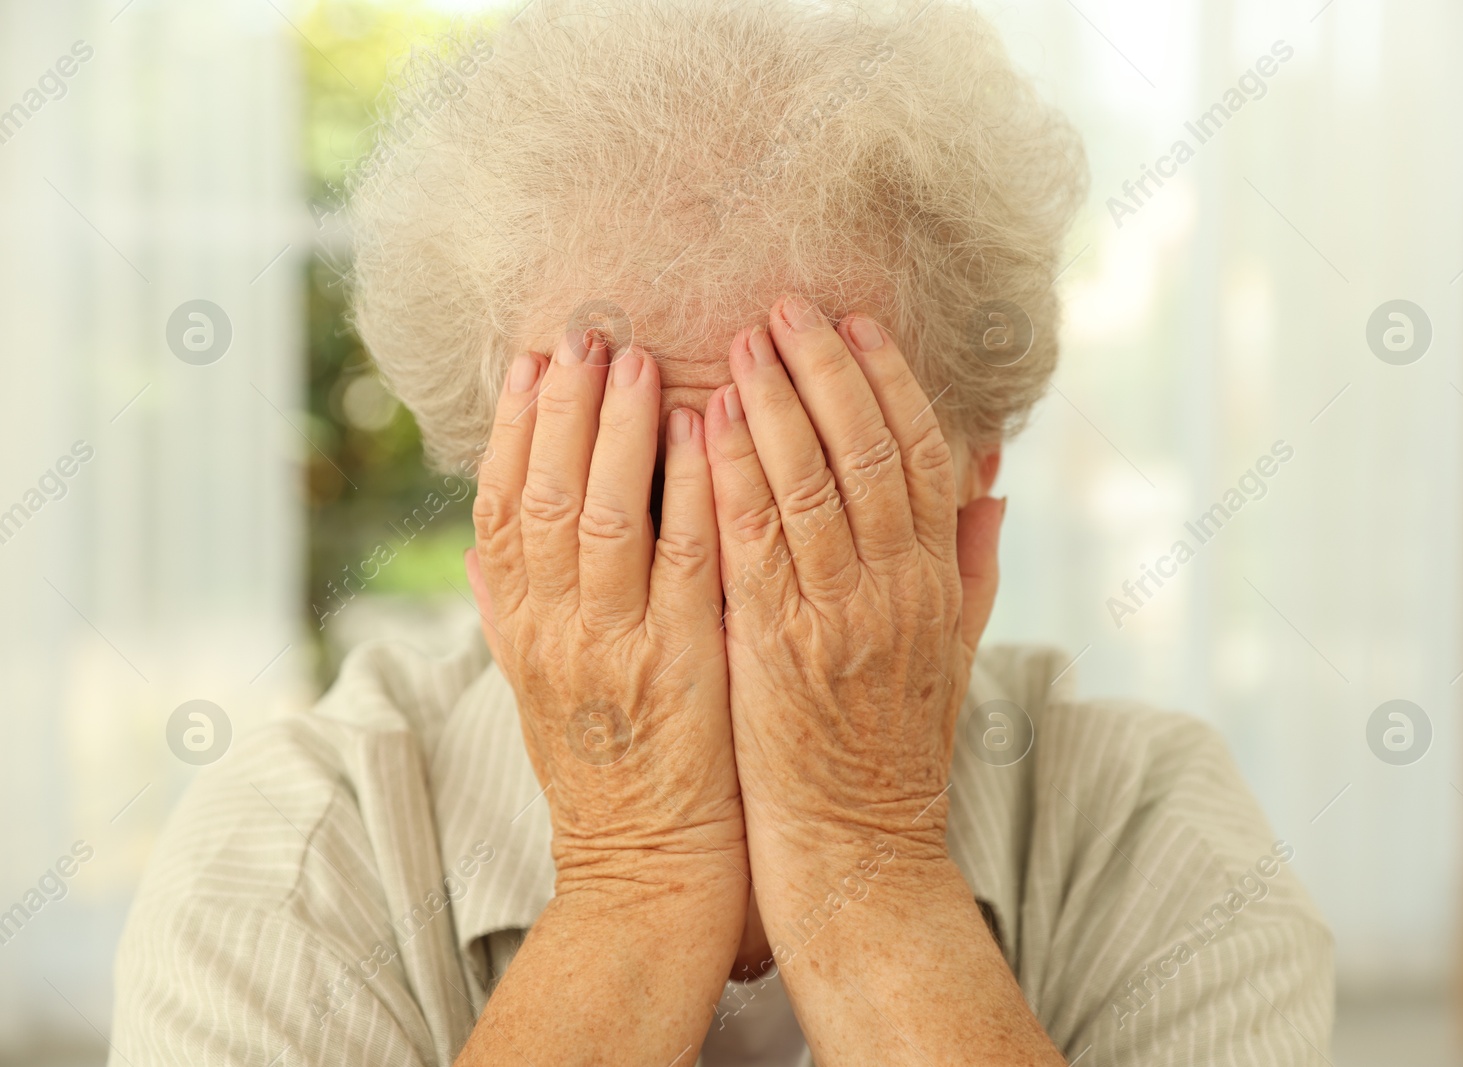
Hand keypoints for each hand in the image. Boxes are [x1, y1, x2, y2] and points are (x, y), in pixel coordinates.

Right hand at [467, 329, 747, 901]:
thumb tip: (480, 550)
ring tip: (638, 361)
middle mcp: (553, 634)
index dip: (515, 431)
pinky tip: (705, 432)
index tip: (531, 363)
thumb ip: (512, 615)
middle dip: (564, 408)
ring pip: (604, 517)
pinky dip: (688, 494)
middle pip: (545, 497)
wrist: (645, 870)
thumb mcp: (537, 694)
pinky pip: (682, 563)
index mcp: (520, 632)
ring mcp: (614, 649)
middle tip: (585, 334)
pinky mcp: (680, 667)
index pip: (501, 511)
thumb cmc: (605, 774)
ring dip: (619, 432)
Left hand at [703, 297, 1005, 874]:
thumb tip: (991, 479)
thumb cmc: (895, 754)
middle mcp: (897, 589)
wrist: (861, 856)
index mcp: (937, 584)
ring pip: (812, 483)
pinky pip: (753, 545)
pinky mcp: (777, 650)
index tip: (856, 322)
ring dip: (774, 402)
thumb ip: (973, 563)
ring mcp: (839, 618)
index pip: (923, 455)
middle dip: (826, 369)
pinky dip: (731, 475)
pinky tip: (703, 422)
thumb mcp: (955, 654)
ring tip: (742, 338)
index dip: (889, 380)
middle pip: (870, 451)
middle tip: (786, 304)